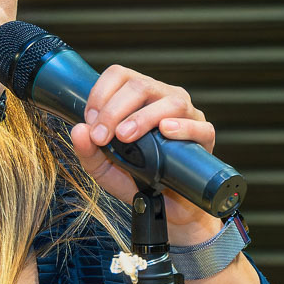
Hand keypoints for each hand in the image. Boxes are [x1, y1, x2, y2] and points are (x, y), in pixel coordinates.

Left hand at [67, 65, 221, 243]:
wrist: (164, 208)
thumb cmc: (136, 179)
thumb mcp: (104, 168)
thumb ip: (88, 150)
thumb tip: (78, 130)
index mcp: (139, 97)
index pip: (120, 75)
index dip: (101, 94)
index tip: (91, 123)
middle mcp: (163, 98)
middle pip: (141, 85)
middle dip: (115, 110)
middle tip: (102, 136)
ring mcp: (187, 115)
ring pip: (171, 101)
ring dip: (144, 117)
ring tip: (126, 135)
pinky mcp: (205, 137)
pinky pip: (200, 127)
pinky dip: (184, 127)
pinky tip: (167, 131)